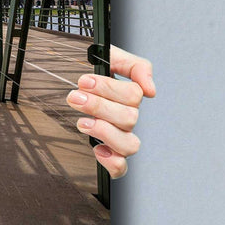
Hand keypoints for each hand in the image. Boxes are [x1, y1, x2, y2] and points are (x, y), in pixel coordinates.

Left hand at [67, 45, 154, 178]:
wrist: (73, 84)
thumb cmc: (94, 71)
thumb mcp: (111, 56)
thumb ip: (135, 66)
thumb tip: (151, 90)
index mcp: (130, 96)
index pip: (133, 95)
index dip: (109, 88)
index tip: (84, 81)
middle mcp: (129, 118)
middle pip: (129, 118)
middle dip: (99, 106)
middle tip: (75, 97)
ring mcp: (121, 137)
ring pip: (130, 145)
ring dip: (105, 133)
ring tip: (83, 122)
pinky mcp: (111, 154)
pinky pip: (121, 168)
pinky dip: (112, 162)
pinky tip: (97, 149)